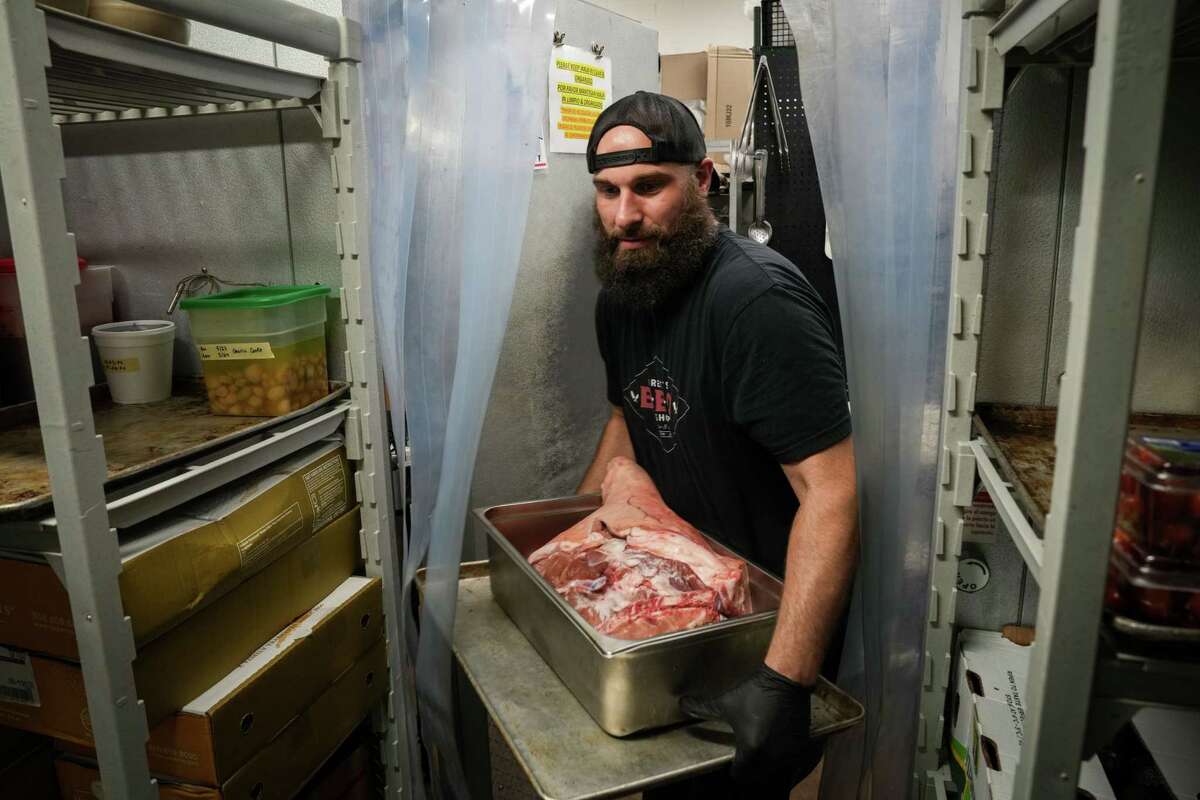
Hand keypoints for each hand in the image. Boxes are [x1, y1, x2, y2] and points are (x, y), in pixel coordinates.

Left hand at [680, 664, 820, 795]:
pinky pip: (790, 761)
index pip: (741, 775)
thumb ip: (703, 708)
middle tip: (746, 758)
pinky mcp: (800, 745)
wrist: (784, 680)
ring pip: (775, 770)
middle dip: (751, 769)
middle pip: (758, 776)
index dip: (735, 770)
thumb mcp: (726, 702)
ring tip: (761, 752)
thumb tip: (683, 704)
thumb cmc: (756, 692)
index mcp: (752, 749)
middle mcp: (772, 755)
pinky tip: (776, 745)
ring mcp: (788, 752)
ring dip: (767, 765)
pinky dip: (783, 757)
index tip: (734, 763)